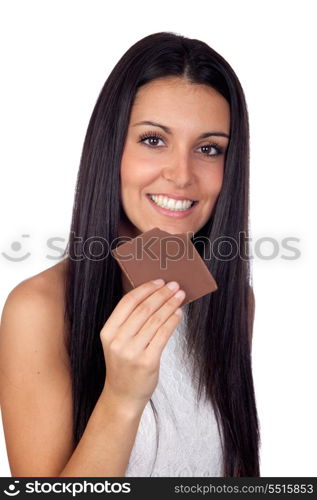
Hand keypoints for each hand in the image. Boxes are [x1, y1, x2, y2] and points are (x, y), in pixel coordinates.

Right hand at [100, 279, 184, 410]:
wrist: (123, 395)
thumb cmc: (123, 365)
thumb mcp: (117, 342)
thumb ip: (129, 321)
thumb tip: (152, 295)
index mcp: (108, 332)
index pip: (127, 302)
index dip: (145, 289)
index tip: (159, 281)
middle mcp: (118, 341)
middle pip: (144, 309)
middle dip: (161, 294)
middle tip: (174, 285)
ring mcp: (132, 352)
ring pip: (155, 320)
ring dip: (170, 305)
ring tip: (179, 296)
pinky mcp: (147, 362)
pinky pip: (163, 335)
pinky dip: (172, 321)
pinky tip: (178, 313)